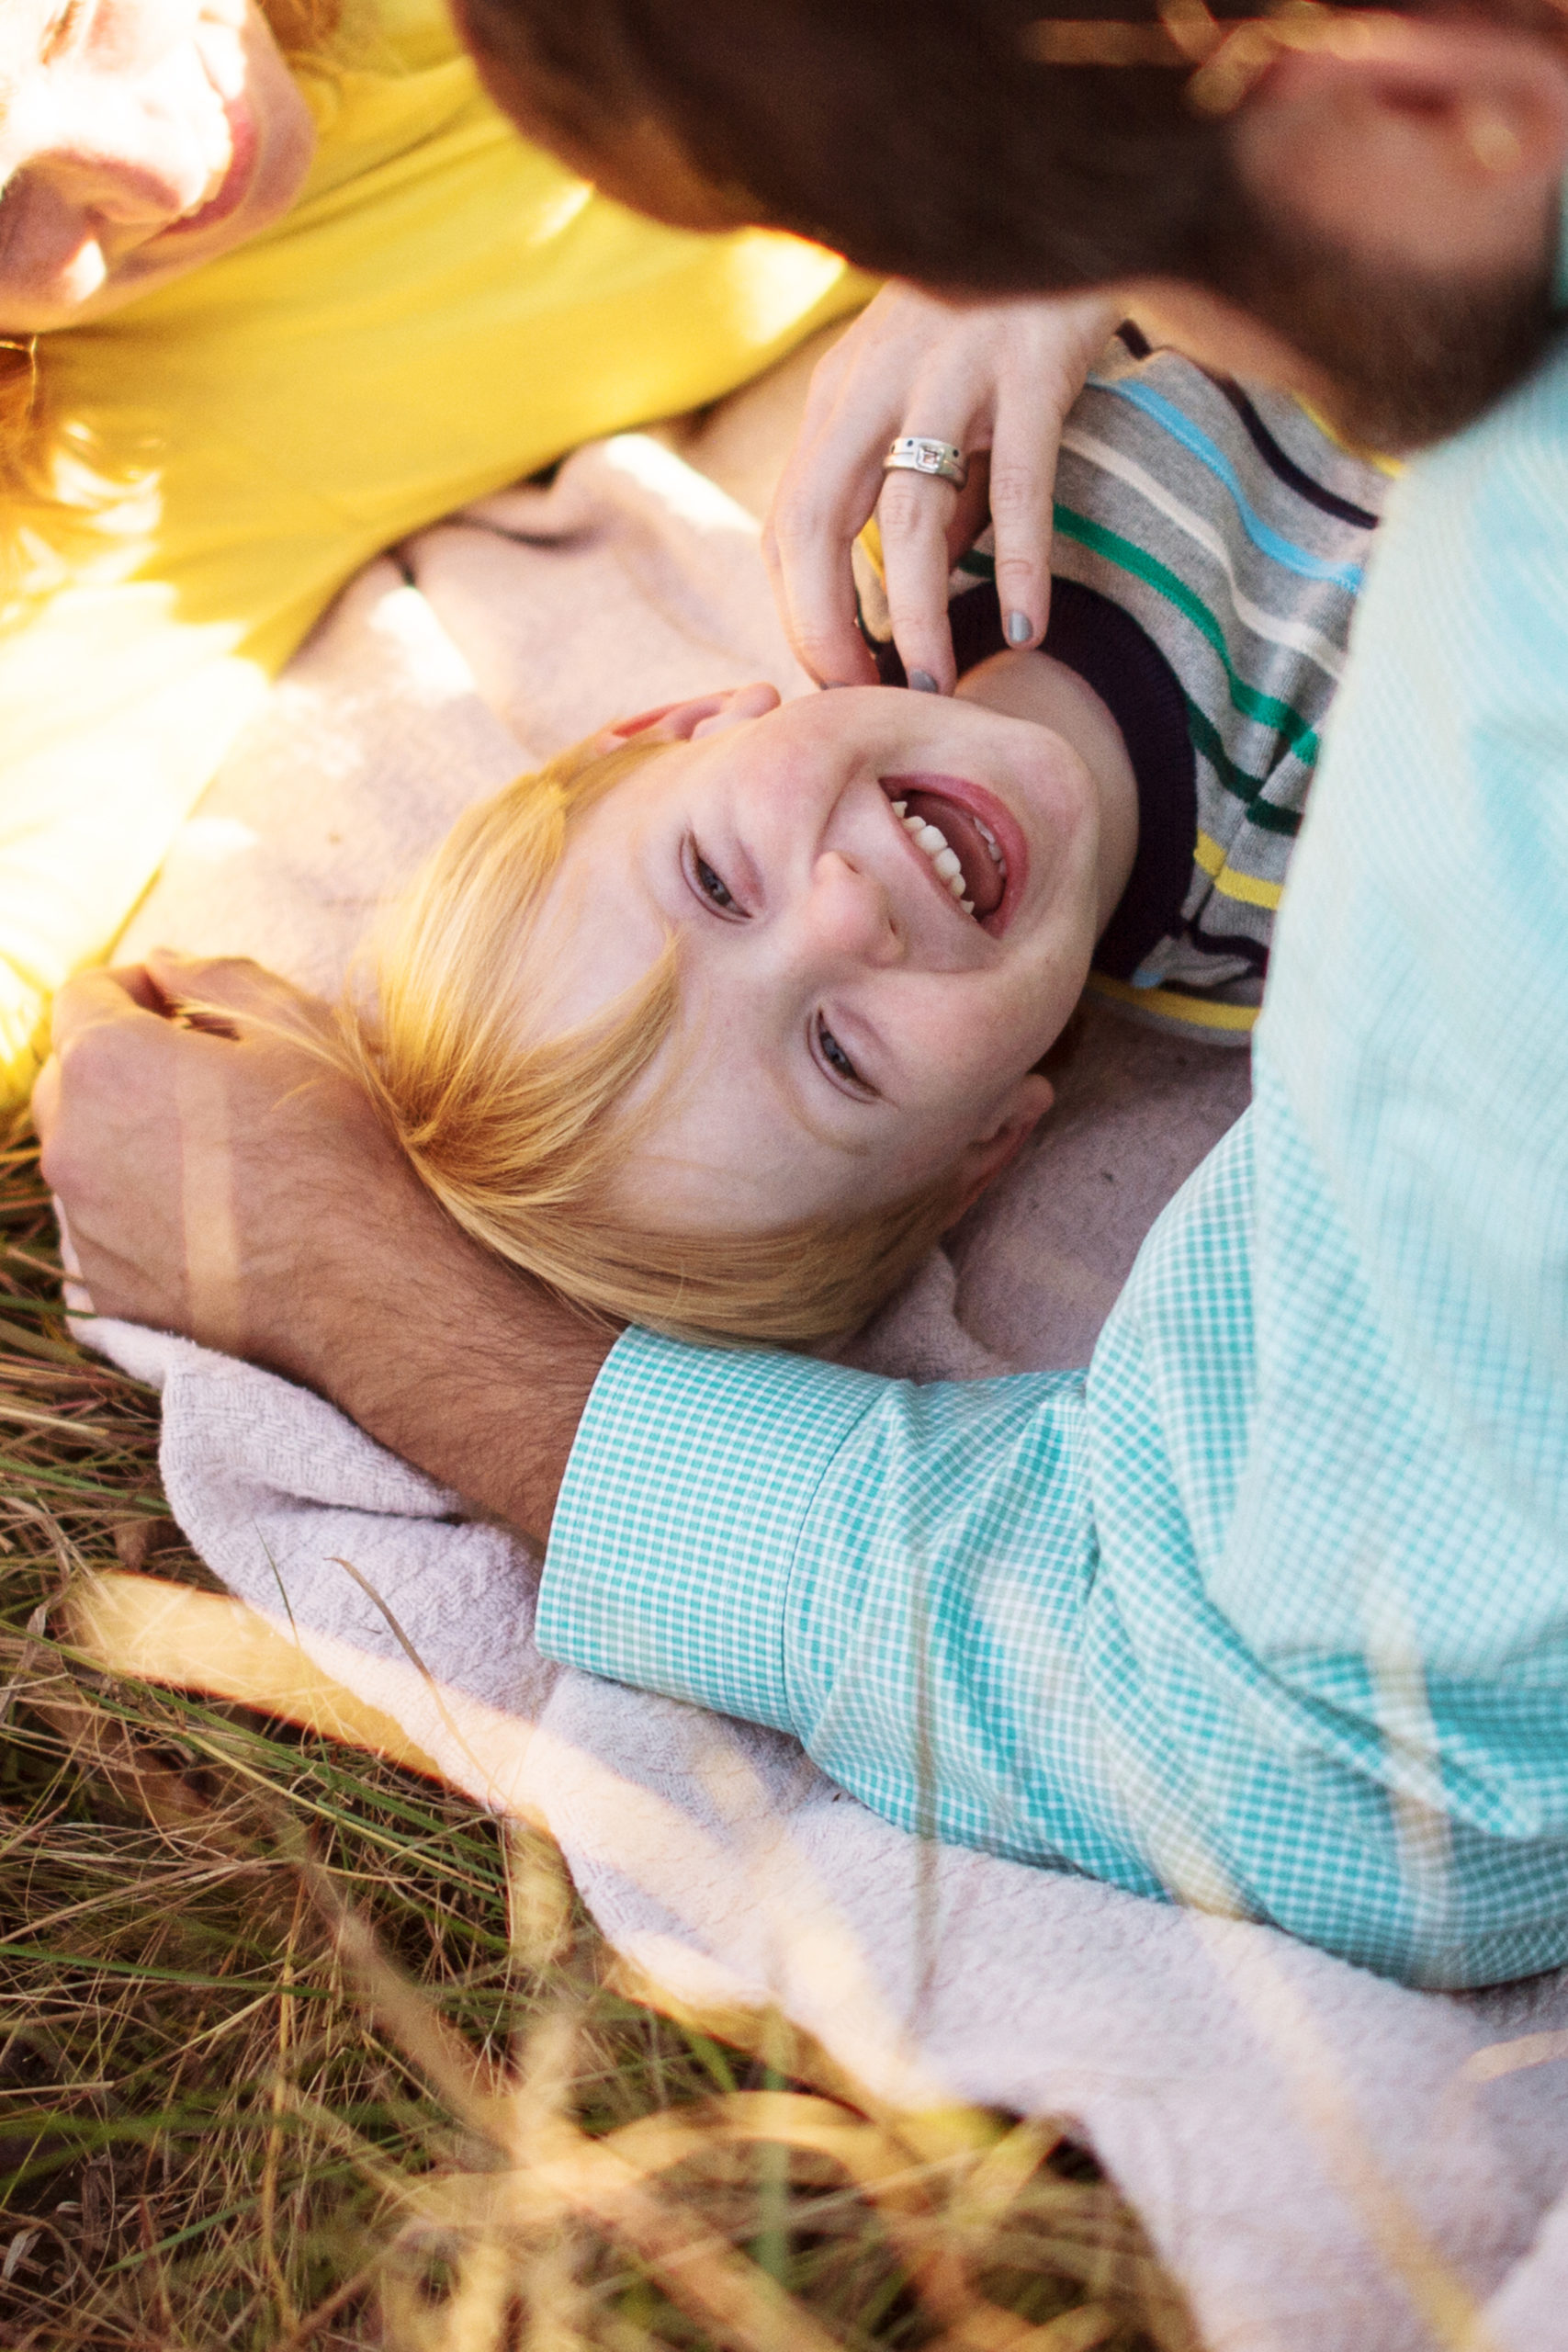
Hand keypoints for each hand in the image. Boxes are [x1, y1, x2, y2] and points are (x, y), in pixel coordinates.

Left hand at [34, 951, 609, 1541]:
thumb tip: (163, 963)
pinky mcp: (106, 1284)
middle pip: (71, 1073)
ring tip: (222, 1151)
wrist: (362, 1285)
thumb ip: (215, 977)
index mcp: (108, 1063)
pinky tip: (219, 1214)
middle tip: (212, 1077)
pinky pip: (106, 1222)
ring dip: (132, 1134)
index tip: (190, 1006)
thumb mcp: (297, 1030)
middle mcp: (72, 1141)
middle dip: (125, 1060)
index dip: (139, 987)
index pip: (83, 993)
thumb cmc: (338, 1148)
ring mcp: (82, 1222)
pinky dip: (142, 1206)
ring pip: (86, 1150)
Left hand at [765, 283, 1121, 694]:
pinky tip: (1028, 626)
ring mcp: (950, 376)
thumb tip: (917, 593)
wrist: (1065, 204)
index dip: (798, 611)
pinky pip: (1017, 486)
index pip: (789, 523)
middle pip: (818, 524)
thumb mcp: (926, 400)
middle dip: (826, 625)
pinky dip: (1017, 563)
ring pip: (907, 519)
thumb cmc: (993, 315)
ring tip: (935, 683)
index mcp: (839, 396)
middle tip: (863, 698)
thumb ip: (918, 491)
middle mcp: (876, 384)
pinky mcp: (1030, 373)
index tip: (832, 676)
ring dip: (916, 614)